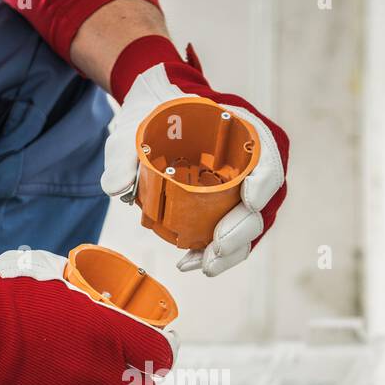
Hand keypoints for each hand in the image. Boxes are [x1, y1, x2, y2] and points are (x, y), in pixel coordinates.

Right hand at [0, 250, 176, 384]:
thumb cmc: (0, 298)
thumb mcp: (54, 282)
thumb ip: (86, 301)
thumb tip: (97, 302)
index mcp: (108, 335)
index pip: (158, 354)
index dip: (157, 355)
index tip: (152, 356)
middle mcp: (98, 375)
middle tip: (110, 375)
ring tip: (59, 382)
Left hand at [102, 38, 288, 276]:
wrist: (157, 125)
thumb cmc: (156, 119)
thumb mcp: (135, 126)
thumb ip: (123, 152)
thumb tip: (117, 187)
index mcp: (241, 131)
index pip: (266, 156)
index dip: (264, 180)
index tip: (249, 200)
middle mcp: (249, 164)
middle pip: (262, 201)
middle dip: (242, 229)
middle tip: (218, 246)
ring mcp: (241, 191)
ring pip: (248, 227)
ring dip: (230, 251)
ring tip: (205, 264)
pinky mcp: (225, 213)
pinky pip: (228, 238)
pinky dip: (213, 254)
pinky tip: (192, 263)